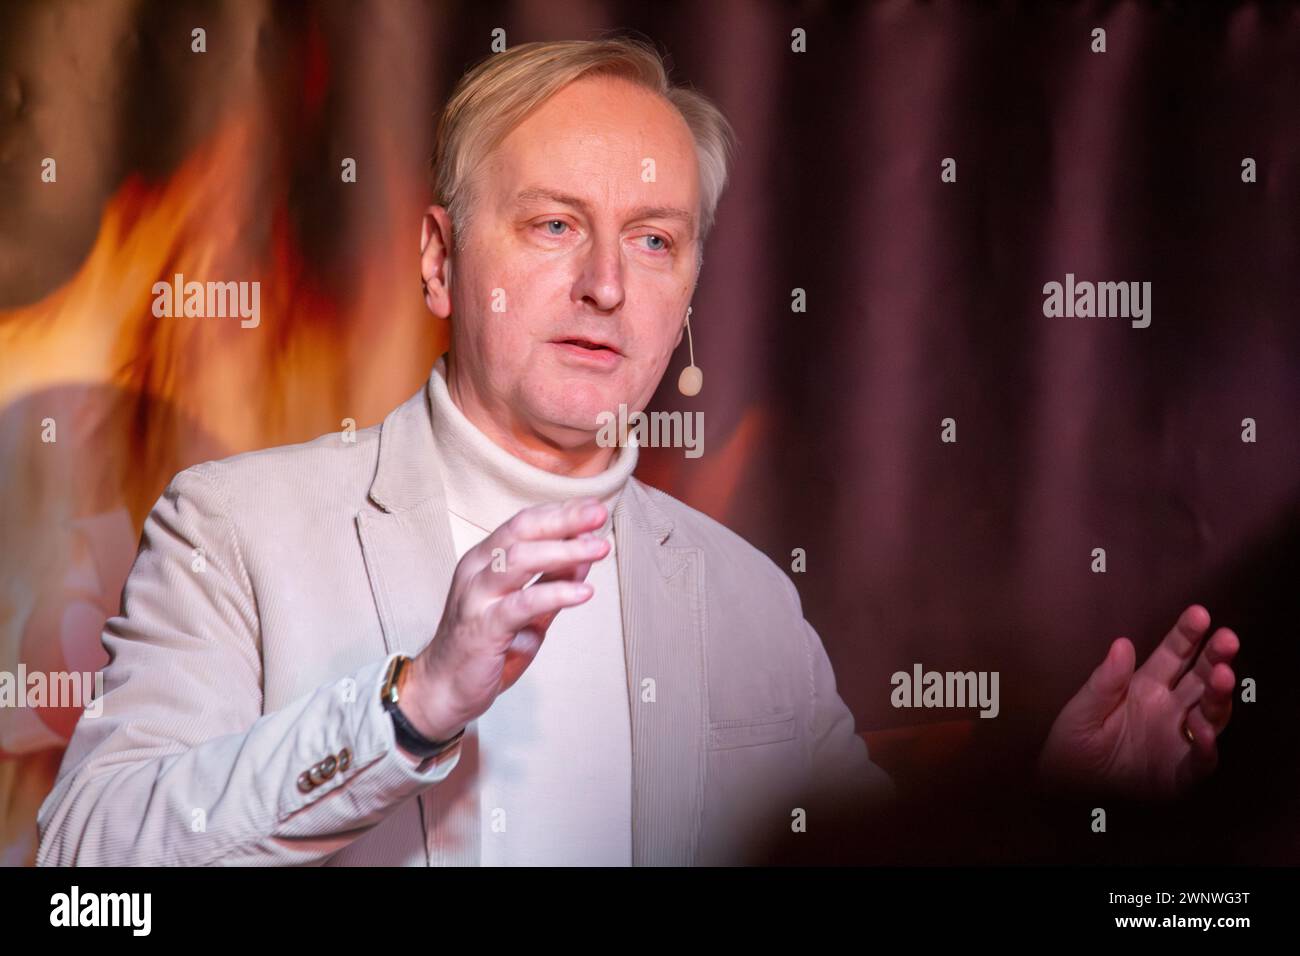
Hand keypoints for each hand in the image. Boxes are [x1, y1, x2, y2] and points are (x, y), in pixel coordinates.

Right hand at [402, 496, 610, 740]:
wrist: (443, 688)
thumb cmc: (484, 644)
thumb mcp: (527, 608)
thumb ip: (552, 580)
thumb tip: (585, 553)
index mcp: (484, 559)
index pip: (524, 523)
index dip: (560, 512)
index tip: (594, 507)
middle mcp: (477, 571)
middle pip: (521, 531)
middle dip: (564, 520)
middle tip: (599, 515)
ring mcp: (476, 598)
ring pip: (519, 560)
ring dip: (564, 551)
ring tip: (599, 549)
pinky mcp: (482, 627)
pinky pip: (521, 604)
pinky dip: (555, 594)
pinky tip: (583, 592)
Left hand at [1037, 604, 1239, 799]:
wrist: (1066, 786)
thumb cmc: (1073, 741)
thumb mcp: (1082, 708)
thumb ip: (1104, 680)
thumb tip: (1122, 643)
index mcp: (1146, 685)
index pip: (1175, 654)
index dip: (1188, 634)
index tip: (1199, 613)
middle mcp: (1170, 707)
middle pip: (1202, 678)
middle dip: (1217, 658)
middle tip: (1228, 639)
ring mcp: (1179, 738)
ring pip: (1212, 713)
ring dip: (1219, 696)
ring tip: (1221, 678)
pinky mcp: (1180, 772)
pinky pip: (1201, 759)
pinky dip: (1206, 746)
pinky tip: (1203, 731)